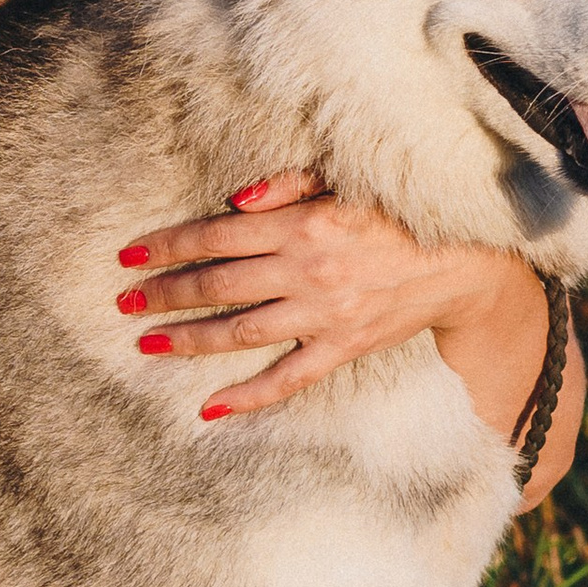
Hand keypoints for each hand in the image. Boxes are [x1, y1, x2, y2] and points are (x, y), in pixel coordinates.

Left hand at [115, 173, 544, 422]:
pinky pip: (288, 379)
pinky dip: (248, 396)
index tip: (128, 255)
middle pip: (218, 285)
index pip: (217, 236)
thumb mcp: (346, 180)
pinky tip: (209, 406)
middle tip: (124, 303)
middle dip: (164, 294)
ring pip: (241, 332)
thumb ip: (289, 184)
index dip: (168, 245)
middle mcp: (307, 270)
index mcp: (303, 223)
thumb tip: (232, 202)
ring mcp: (324, 314)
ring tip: (147, 344)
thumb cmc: (399, 211)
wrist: (463, 259)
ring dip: (189, 340)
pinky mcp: (344, 347)